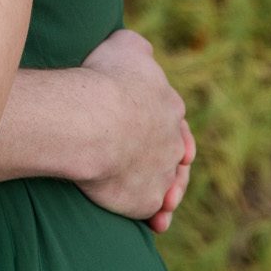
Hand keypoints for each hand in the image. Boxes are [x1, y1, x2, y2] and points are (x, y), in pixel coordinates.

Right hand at [80, 28, 194, 230]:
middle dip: (166, 160)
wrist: (94, 120)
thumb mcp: (126, 46)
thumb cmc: (104, 77)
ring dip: (167, 194)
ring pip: (169, 186)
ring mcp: (162, 172)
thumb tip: (142, 52)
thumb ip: (138, 49)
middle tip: (148, 164)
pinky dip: (154, 216)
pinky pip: (152, 211)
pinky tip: (152, 224)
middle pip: (176, 155)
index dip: (159, 122)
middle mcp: (173, 142)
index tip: (146, 127)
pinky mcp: (146, 199)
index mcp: (169, 105)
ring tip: (162, 206)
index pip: (171, 117)